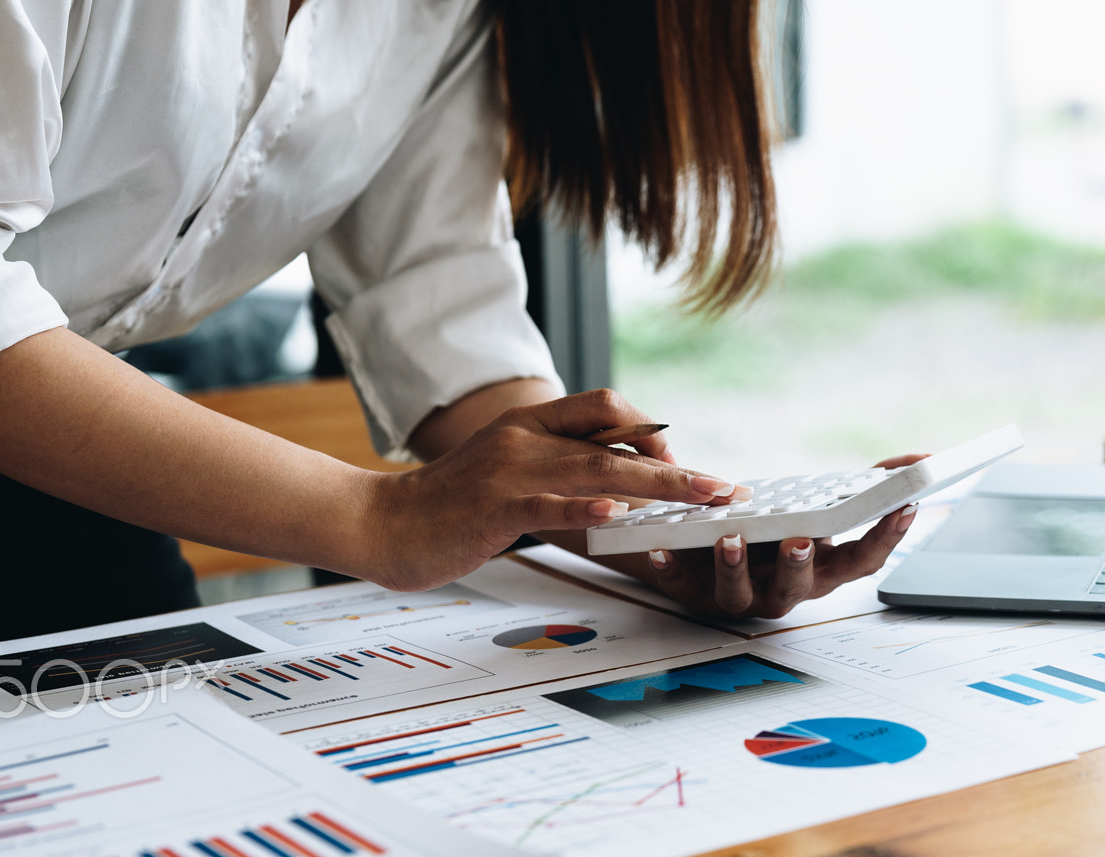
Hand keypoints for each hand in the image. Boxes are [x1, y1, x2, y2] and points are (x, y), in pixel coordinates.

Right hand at [363, 389, 743, 590]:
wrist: (381, 524)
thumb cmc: (450, 505)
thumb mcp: (510, 470)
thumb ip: (558, 467)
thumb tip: (619, 484)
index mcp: (531, 423)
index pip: (606, 406)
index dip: (652, 430)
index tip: (682, 462)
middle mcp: (526, 438)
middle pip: (617, 442)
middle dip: (677, 467)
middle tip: (722, 488)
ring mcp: (510, 472)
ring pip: (597, 471)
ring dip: (657, 486)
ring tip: (700, 499)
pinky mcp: (494, 508)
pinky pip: (549, 504)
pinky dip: (587, 510)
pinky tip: (618, 517)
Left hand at [641, 454, 930, 618]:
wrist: (710, 548)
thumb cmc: (775, 526)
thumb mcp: (820, 506)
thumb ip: (870, 484)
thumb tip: (924, 460)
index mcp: (822, 569)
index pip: (863, 561)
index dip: (886, 538)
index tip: (904, 507)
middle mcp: (785, 590)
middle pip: (800, 586)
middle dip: (800, 564)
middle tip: (800, 539)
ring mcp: (739, 596)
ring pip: (740, 594)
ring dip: (735, 568)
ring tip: (730, 540)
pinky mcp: (693, 592)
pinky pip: (680, 587)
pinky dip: (670, 569)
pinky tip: (661, 548)